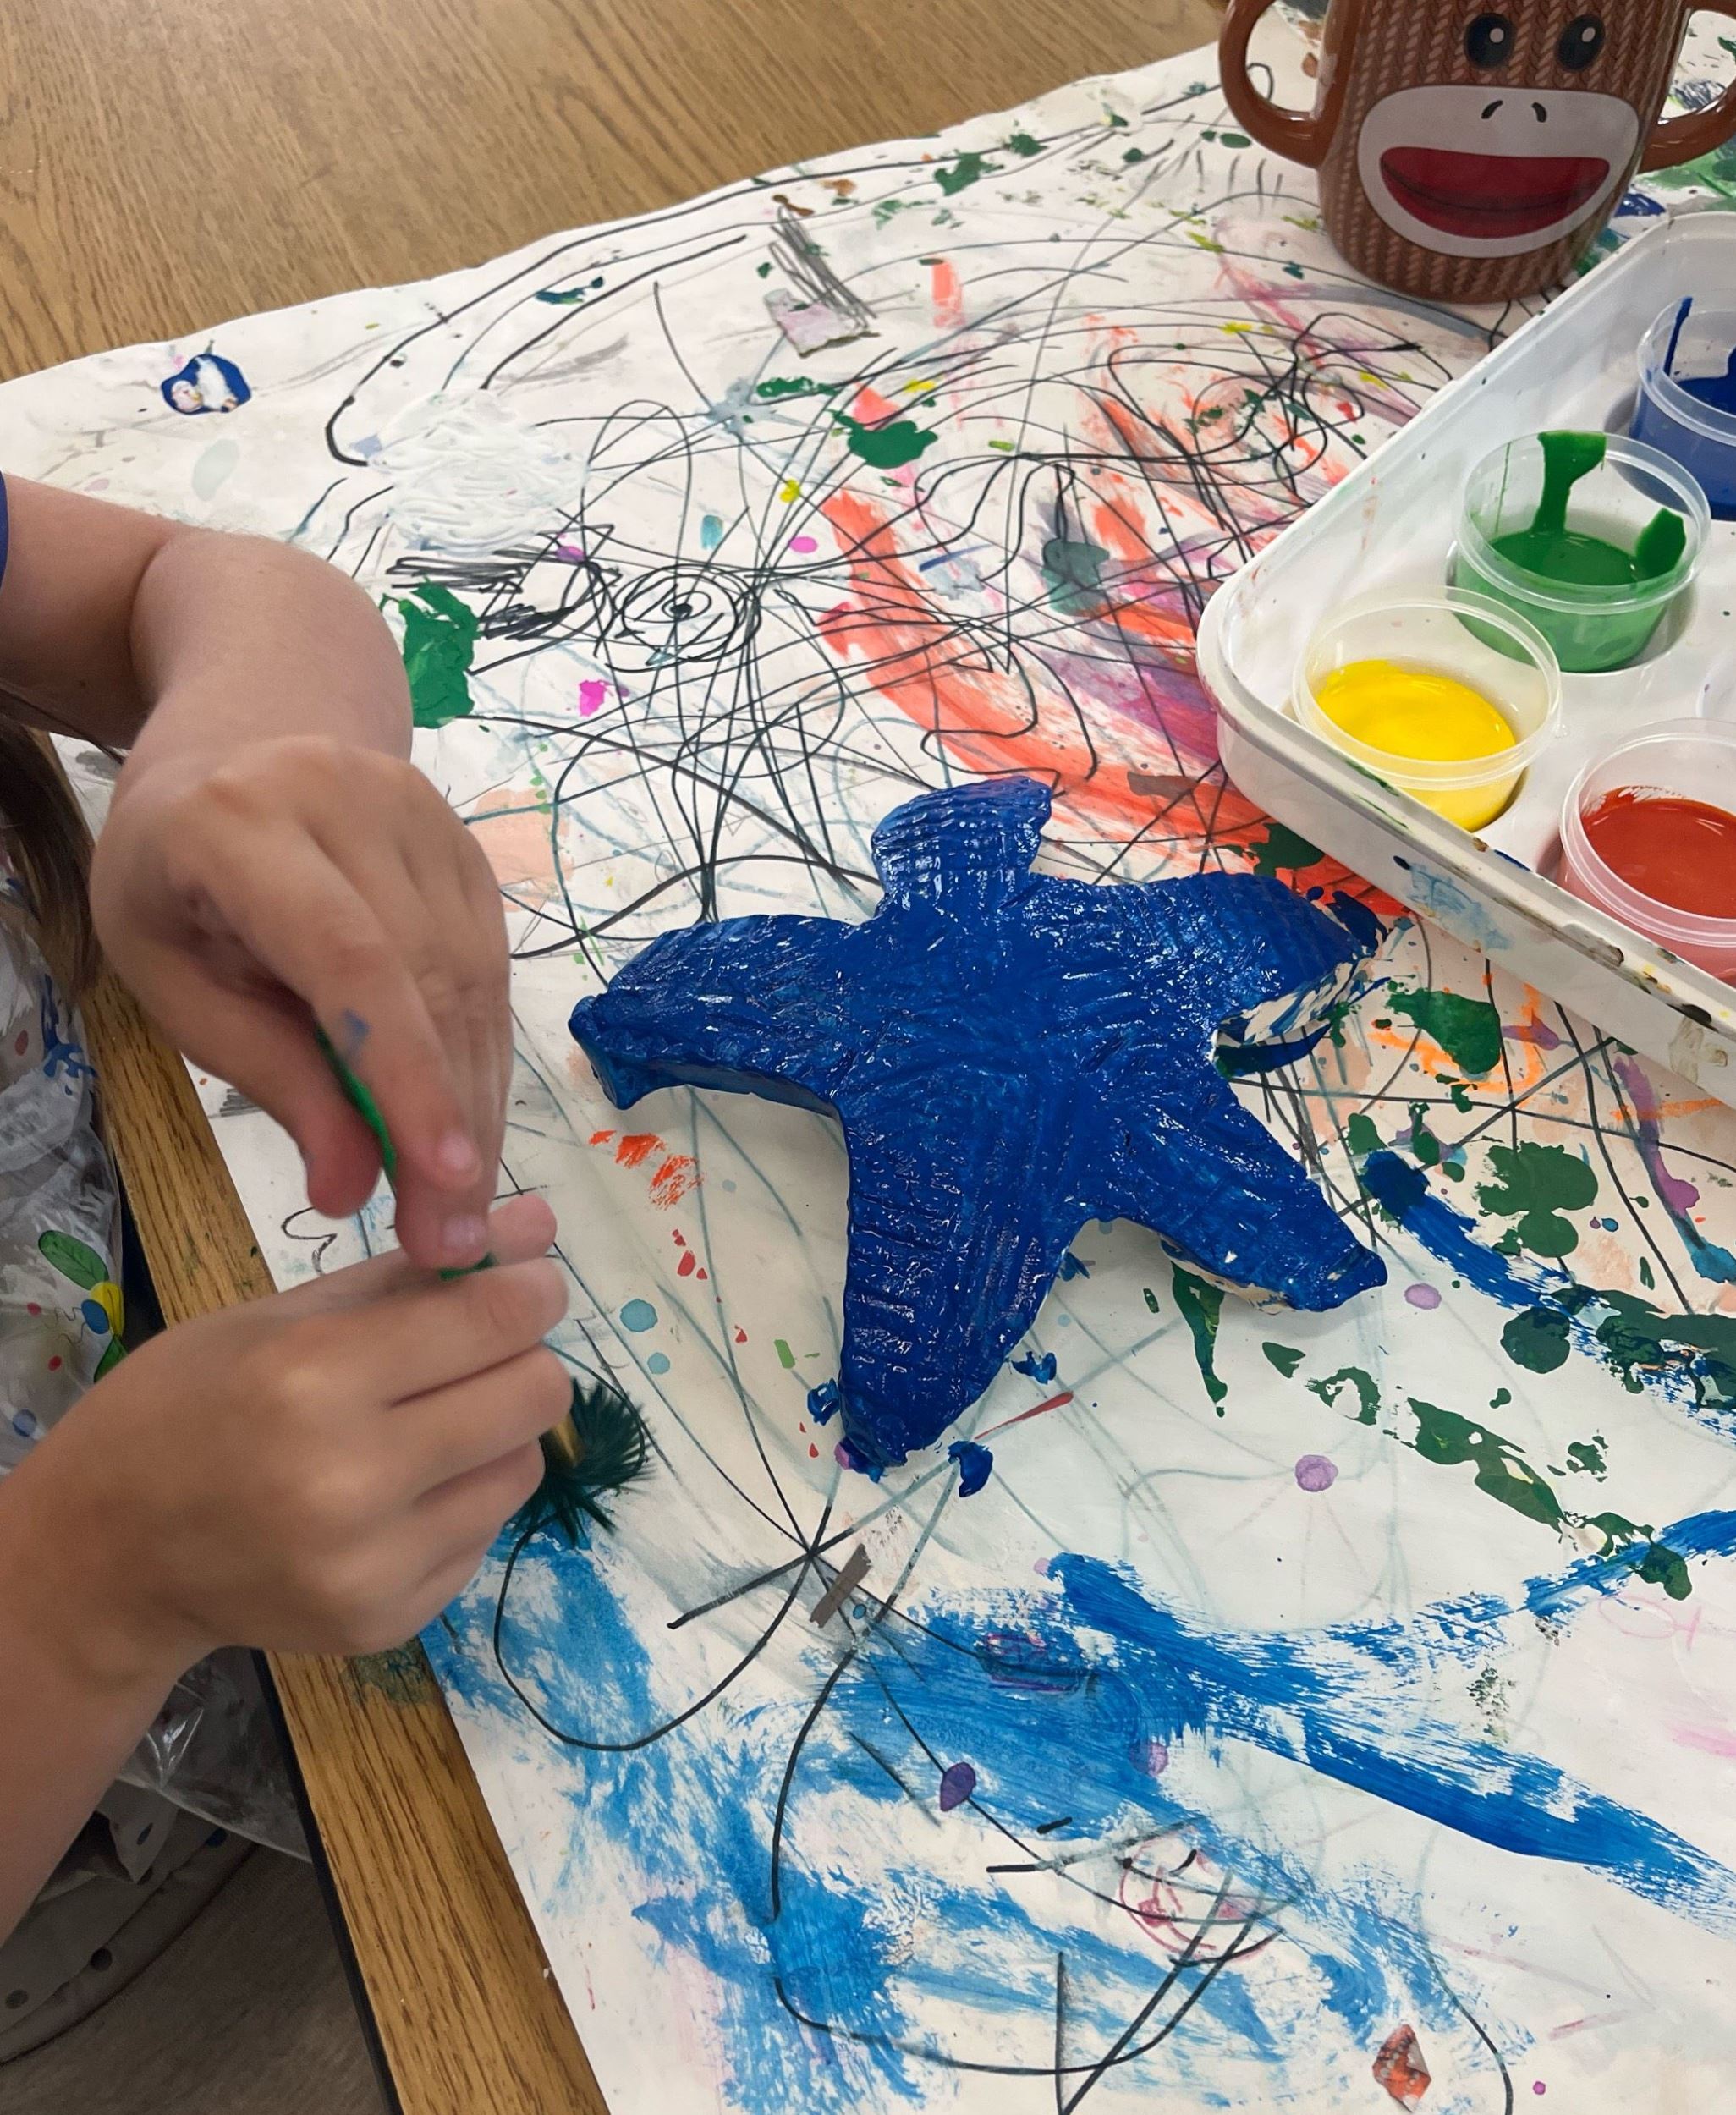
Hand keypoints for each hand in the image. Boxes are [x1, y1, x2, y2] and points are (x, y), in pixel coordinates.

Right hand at [6, 1196, 566, 1685]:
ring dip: (494, 1435)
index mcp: (313, 1375)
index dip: (531, 1289)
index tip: (526, 1283)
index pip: (495, 1319)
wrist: (108, 1556)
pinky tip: (391, 1496)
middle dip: (521, 1358)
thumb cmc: (189, 1405)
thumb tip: (543, 1221)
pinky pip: (483, 1536)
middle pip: (534, 1394)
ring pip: (522, 1467)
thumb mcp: (284, 1315)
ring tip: (422, 1428)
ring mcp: (372, 1565)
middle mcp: (350, 1478)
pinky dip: (457, 1503)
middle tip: (476, 1353)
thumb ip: (418, 1274)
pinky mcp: (387, 1623)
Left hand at [90, 733, 509, 1270]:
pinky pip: (493, 969)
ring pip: (476, 982)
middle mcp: (350, 800)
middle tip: (446, 1238)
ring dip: (477, 1103)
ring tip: (458, 1203)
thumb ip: (269, 1076)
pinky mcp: (471, 846)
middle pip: (427, 980)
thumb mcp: (175, 981)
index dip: (404, 1073)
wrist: (244, 743)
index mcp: (242, 826)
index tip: (442, 1181)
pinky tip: (469, 1127)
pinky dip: (483, 1060)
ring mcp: (427, 815)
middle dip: (445, 1121)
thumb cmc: (178, 877)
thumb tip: (351, 1189)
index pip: (350, 960)